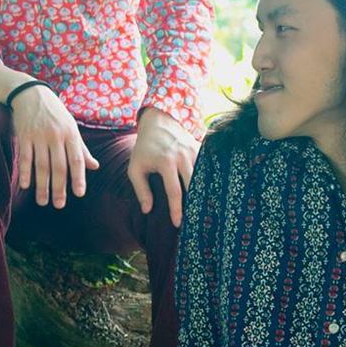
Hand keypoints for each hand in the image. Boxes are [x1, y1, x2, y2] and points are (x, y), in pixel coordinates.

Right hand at [10, 84, 97, 207]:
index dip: (78, 177)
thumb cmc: (54, 113)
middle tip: (59, 205)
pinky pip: (25, 157)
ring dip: (42, 185)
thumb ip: (81, 148)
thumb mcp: (71, 127)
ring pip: (42, 165)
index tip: (79, 194)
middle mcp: (56, 136)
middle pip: (58, 166)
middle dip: (59, 188)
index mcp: (71, 134)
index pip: (76, 159)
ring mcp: (39, 136)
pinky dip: (25, 172)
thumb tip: (94, 167)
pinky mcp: (24, 135)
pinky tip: (26, 186)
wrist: (31, 93)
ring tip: (42, 201)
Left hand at [128, 108, 198, 226]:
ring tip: (204, 212)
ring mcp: (194, 152)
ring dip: (204, 194)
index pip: (174, 191)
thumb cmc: (144, 149)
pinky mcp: (201, 149)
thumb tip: (147, 210)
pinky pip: (208, 168)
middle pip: (193, 186)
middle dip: (195, 204)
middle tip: (196, 222)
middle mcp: (183, 157)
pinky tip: (210, 194)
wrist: (159, 123)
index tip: (178, 224)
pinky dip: (209, 181)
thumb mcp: (135, 168)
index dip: (177, 209)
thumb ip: (140, 189)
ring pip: (203, 178)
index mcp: (165, 162)